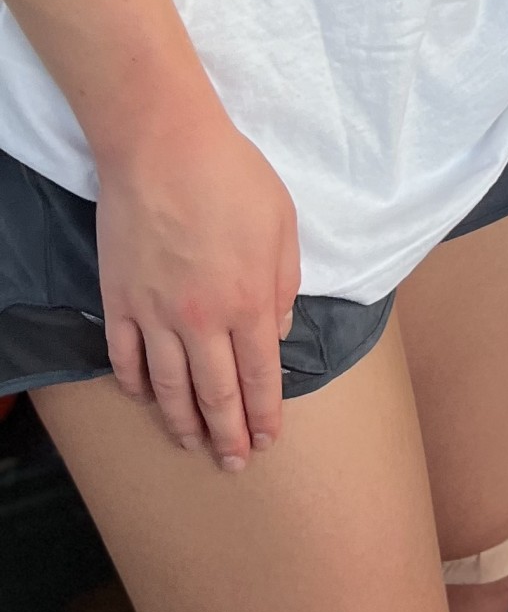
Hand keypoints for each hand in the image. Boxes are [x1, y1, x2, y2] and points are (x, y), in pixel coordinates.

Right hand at [94, 102, 300, 469]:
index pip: (259, 376)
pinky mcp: (119, 302)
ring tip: (192, 444)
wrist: (165, 148)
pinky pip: (125, 359)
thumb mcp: (282, 223)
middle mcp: (202, 320)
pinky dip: (134, 386)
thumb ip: (284, 283)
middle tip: (234, 463)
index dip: (264, 414)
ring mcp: (155, 315)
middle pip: (215, 394)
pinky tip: (145, 399)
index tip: (268, 439)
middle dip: (227, 435)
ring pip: (168, 388)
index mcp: (249, 301)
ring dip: (182, 422)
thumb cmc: (233, 177)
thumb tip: (277, 331)